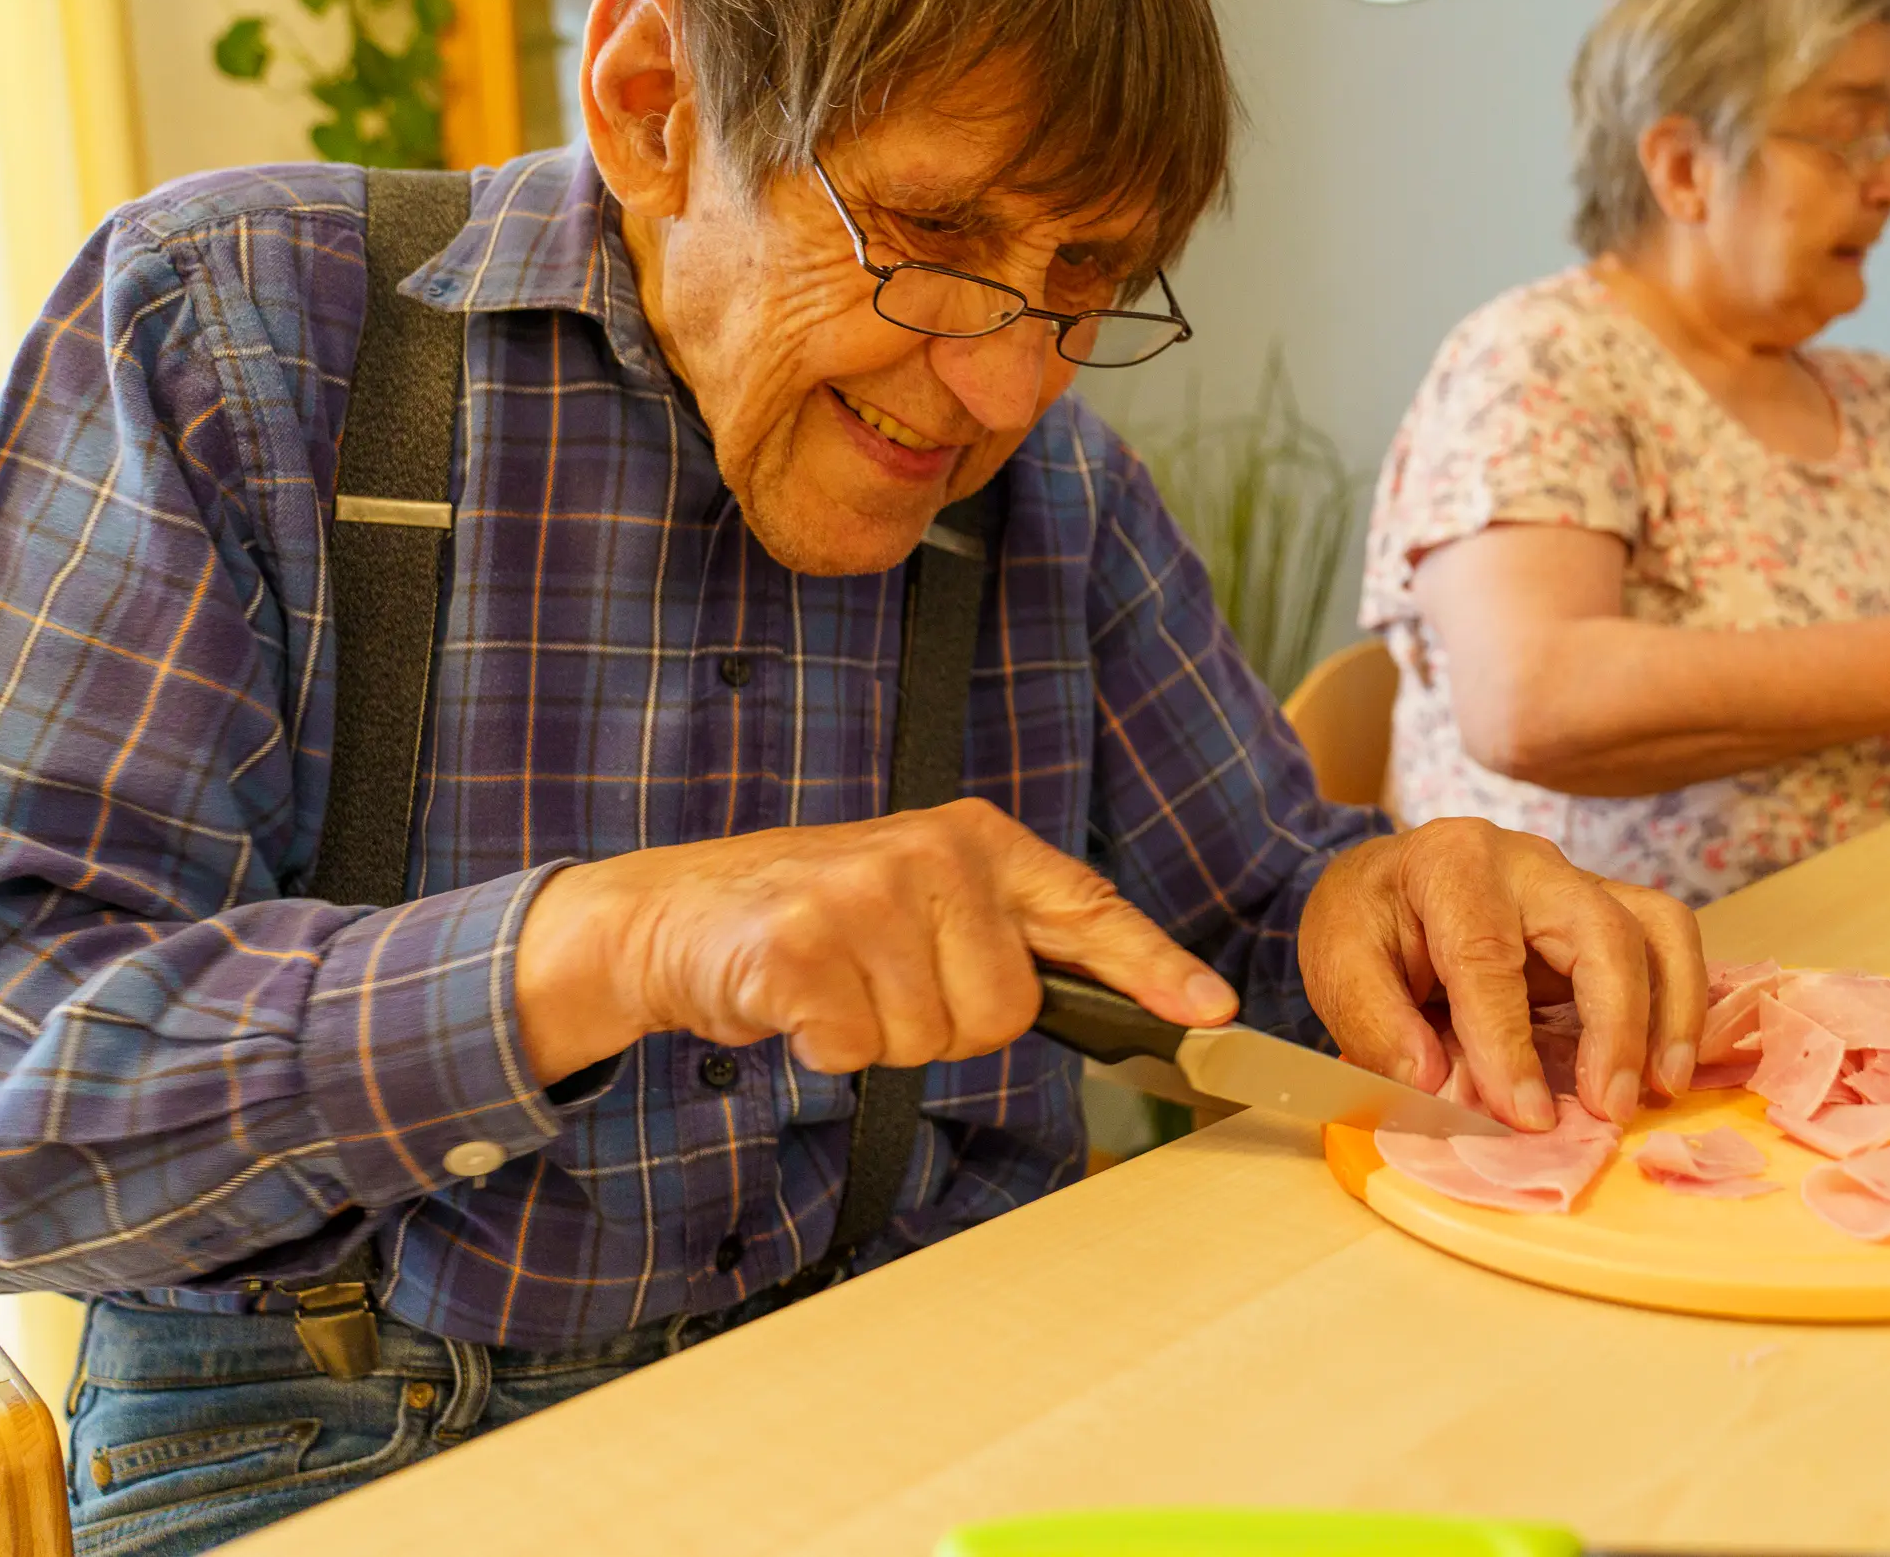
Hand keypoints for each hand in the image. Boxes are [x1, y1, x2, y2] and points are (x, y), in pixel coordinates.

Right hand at [513, 799, 1237, 1083]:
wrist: (675, 912)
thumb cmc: (818, 917)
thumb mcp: (924, 897)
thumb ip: (1010, 937)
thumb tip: (1132, 1003)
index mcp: (976, 840)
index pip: (1088, 910)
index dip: (1156, 967)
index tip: (1215, 1012)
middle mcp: (933, 854)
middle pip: (1006, 1011)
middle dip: (948, 1024)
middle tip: (884, 982)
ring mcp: (866, 894)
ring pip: (932, 1039)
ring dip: (881, 1037)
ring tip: (838, 983)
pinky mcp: (802, 945)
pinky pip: (855, 1049)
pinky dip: (823, 1048)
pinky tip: (796, 1001)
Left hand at [1299, 818, 1706, 1131]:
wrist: (1387, 882)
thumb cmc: (1367, 922)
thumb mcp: (1337, 963)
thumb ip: (1376, 1025)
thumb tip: (1436, 1087)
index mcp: (1451, 865)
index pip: (1488, 957)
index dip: (1509, 1044)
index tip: (1526, 1116)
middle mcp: (1528, 863)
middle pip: (1600, 929)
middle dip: (1615, 1025)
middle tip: (1609, 1108)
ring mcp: (1576, 882)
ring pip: (1655, 926)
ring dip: (1671, 1010)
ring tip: (1661, 1087)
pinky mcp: (1606, 911)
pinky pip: (1666, 941)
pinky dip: (1681, 1001)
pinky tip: (1666, 1063)